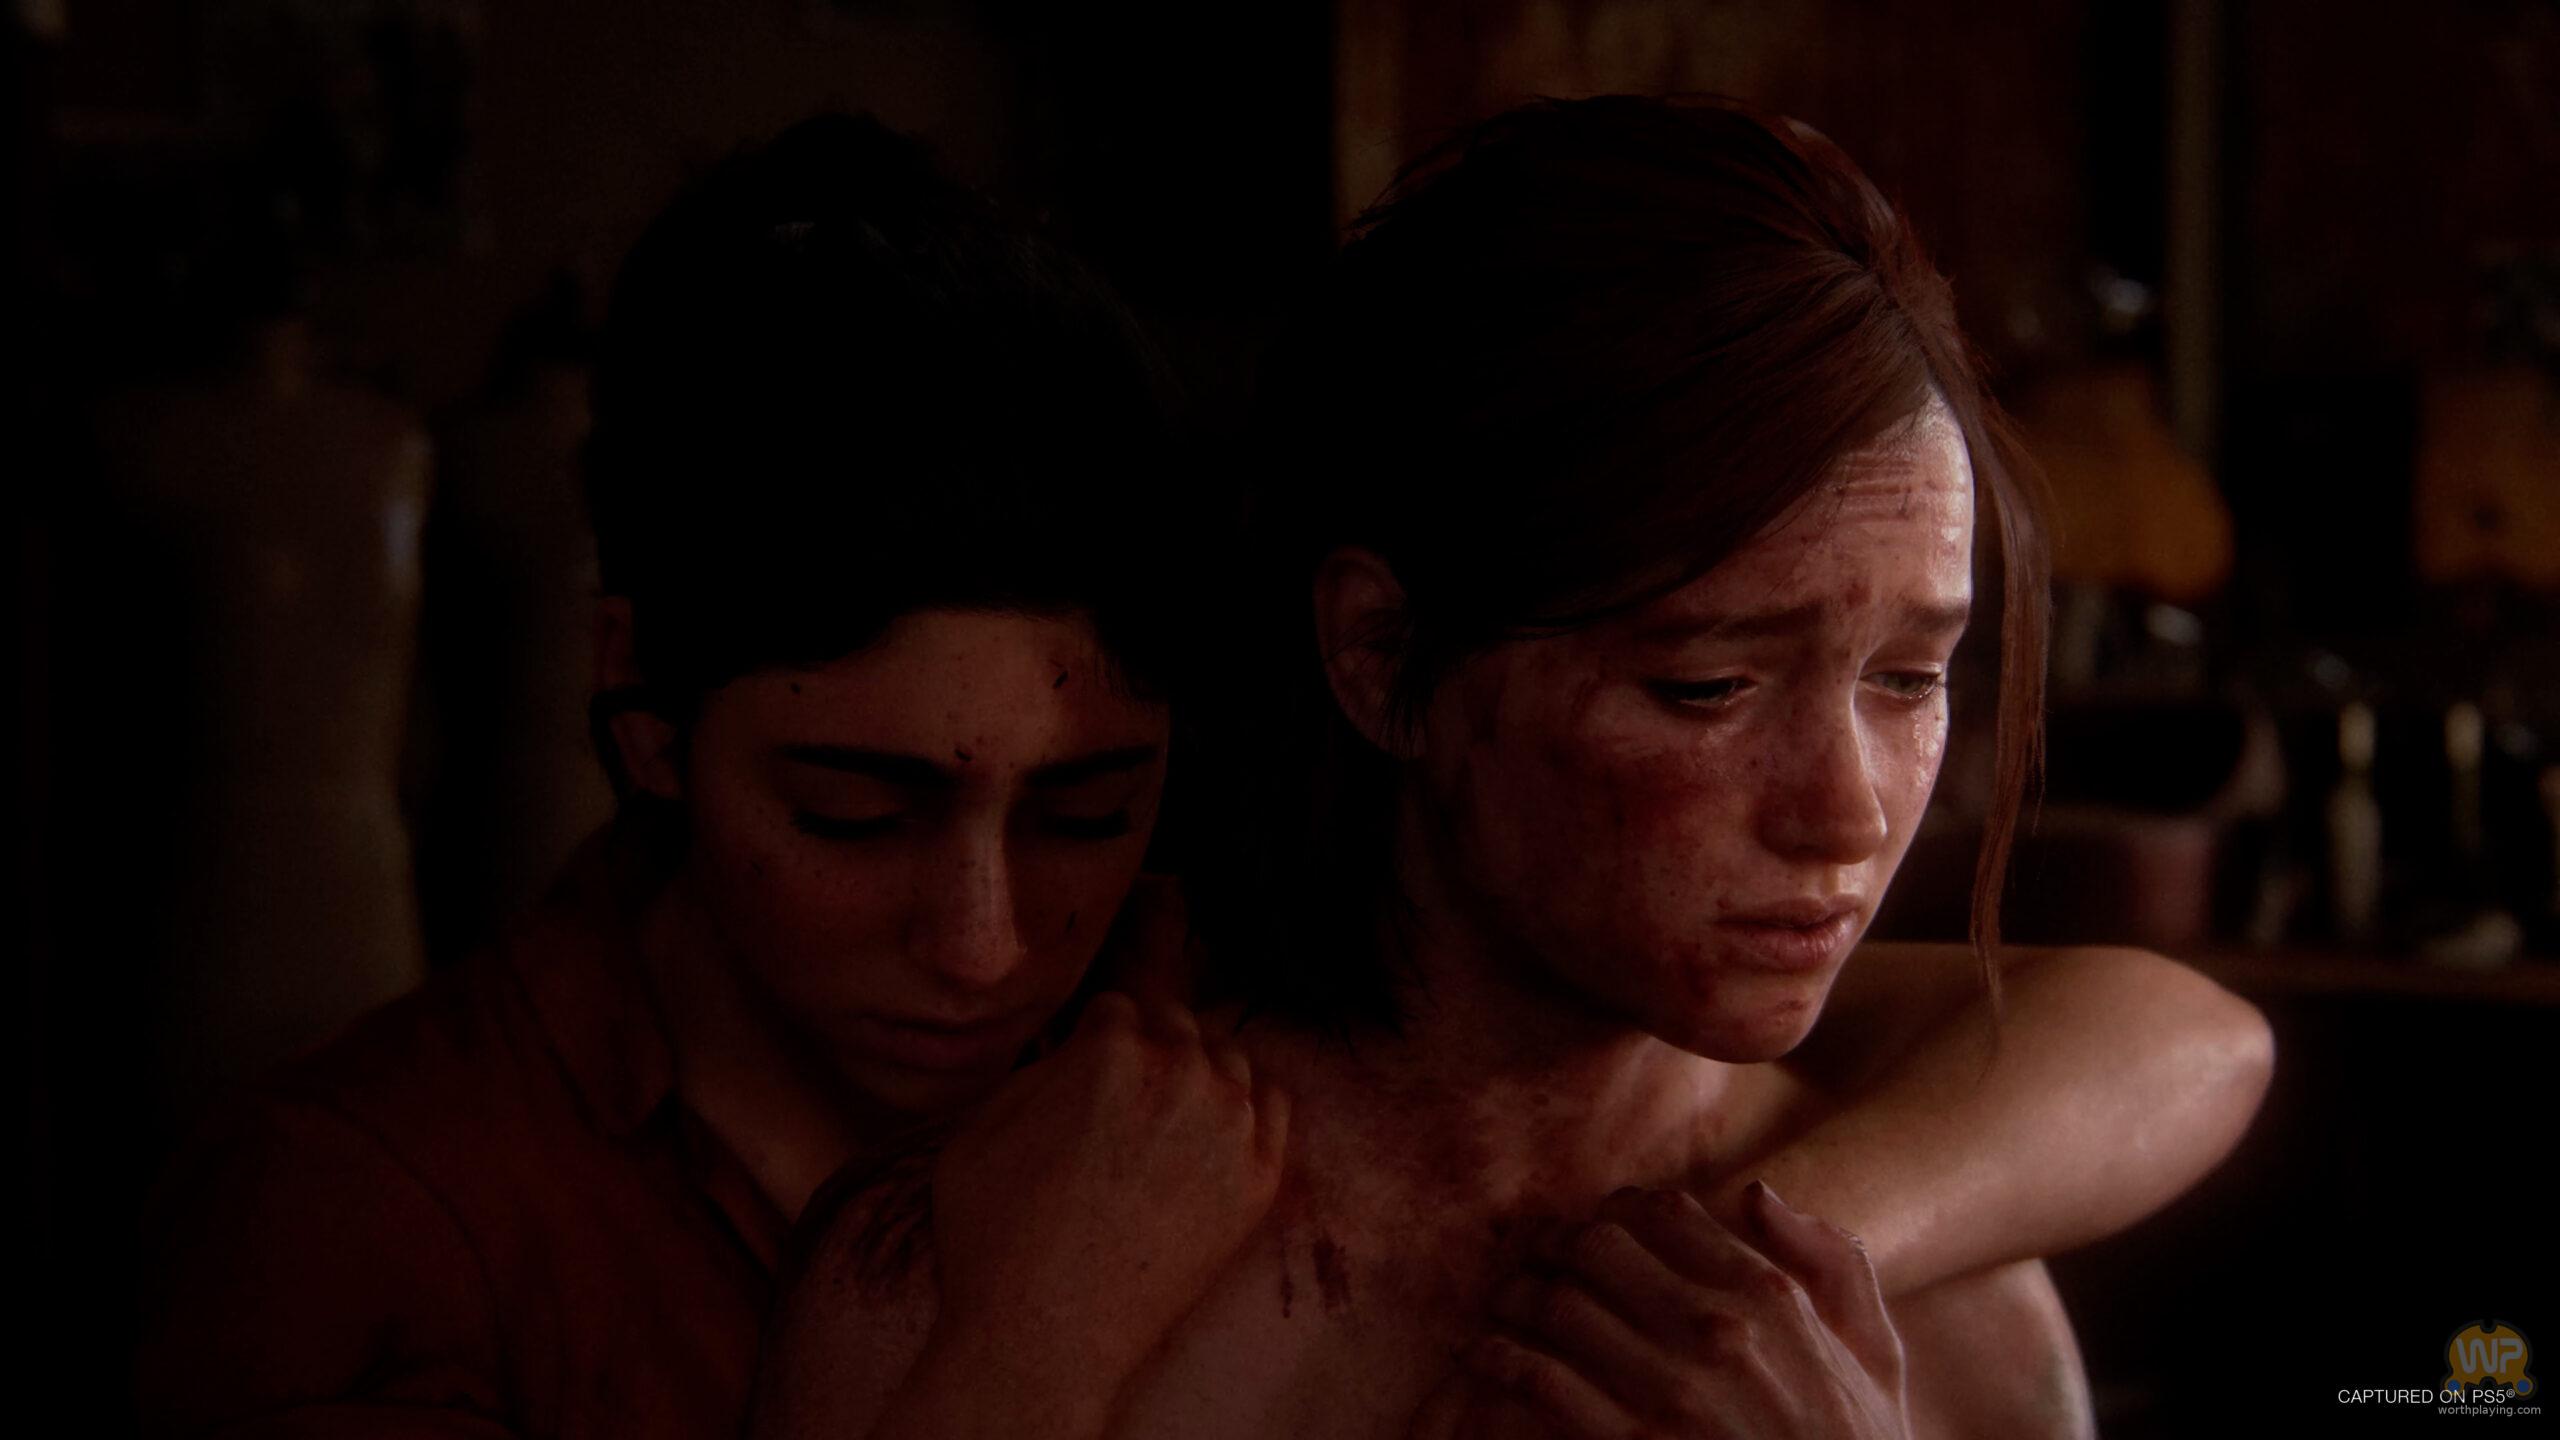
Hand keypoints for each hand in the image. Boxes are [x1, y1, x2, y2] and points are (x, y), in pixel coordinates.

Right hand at [928, 991, 1289, 1385]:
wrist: (1044, 1337)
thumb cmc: (996, 1239)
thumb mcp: (978, 1129)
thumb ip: (1036, 1069)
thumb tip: (1074, 1048)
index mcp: (1111, 1050)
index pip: (1117, 1007)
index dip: (1096, 1033)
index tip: (1090, 1060)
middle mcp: (1181, 1074)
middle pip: (1177, 1024)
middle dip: (1149, 1045)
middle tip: (1126, 1087)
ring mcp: (1230, 1127)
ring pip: (1228, 1059)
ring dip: (1200, 1070)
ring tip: (1169, 1108)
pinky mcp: (1259, 1180)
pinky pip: (1273, 1108)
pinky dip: (1247, 1107)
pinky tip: (1216, 1128)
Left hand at [1411, 1183, 1907, 1439]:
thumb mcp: (1877, 1357)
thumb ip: (1834, 1263)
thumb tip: (1756, 1192)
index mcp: (1771, 1297)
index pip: (1663, 1211)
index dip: (1617, 1207)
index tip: (1597, 1222)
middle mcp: (1716, 1331)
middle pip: (1598, 1245)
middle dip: (1559, 1243)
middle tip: (1536, 1254)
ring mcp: (1671, 1391)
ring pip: (1559, 1303)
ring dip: (1519, 1294)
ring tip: (1505, 1300)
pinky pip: (1540, 1378)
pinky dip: (1500, 1356)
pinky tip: (1487, 1353)